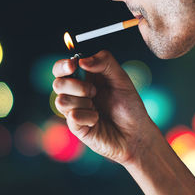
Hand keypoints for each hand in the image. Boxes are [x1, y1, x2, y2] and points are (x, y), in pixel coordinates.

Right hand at [52, 50, 158, 164]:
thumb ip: (105, 62)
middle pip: (57, 84)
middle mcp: (75, 94)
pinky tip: (97, 120)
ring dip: (83, 101)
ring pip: (61, 101)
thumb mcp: (121, 79)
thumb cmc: (129, 106)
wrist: (136, 133)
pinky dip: (88, 116)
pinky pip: (72, 116)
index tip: (73, 65)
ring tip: (97, 107)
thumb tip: (81, 61)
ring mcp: (73, 111)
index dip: (62, 66)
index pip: (61, 69)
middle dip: (76, 85)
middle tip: (94, 91)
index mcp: (84, 79)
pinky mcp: (76, 127)